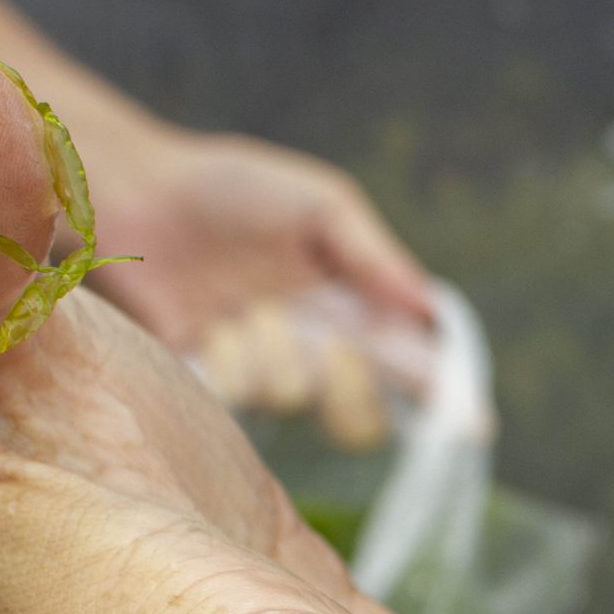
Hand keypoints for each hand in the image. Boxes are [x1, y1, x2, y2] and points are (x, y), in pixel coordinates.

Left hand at [85, 122, 432, 443]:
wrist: (140, 194)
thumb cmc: (233, 189)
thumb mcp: (320, 205)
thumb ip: (375, 258)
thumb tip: (430, 310)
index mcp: (358, 311)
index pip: (415, 366)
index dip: (449, 399)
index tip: (473, 424)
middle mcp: (320, 353)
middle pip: (365, 418)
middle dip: (353, 386)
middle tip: (336, 345)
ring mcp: (267, 373)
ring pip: (297, 396)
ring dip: (274, 345)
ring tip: (243, 304)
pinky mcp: (216, 386)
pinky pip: (240, 393)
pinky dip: (227, 353)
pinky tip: (206, 324)